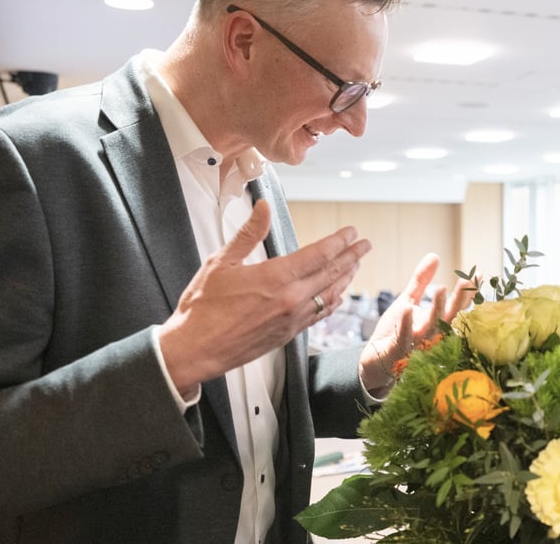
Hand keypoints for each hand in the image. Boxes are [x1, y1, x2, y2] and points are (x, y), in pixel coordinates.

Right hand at [158, 201, 370, 396]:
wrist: (194, 350)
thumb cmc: (202, 309)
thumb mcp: (221, 262)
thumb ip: (248, 233)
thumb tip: (263, 208)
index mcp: (276, 278)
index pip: (319, 255)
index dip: (339, 241)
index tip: (351, 232)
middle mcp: (291, 300)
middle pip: (332, 274)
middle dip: (351, 257)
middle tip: (365, 245)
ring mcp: (292, 320)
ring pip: (330, 296)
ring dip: (346, 278)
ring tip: (355, 265)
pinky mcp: (288, 335)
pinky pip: (319, 315)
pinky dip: (332, 302)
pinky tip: (336, 296)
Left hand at [359, 253, 474, 393]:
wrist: (373, 362)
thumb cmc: (394, 332)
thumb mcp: (408, 301)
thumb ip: (421, 281)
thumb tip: (435, 255)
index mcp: (437, 324)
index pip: (457, 308)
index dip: (468, 292)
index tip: (478, 274)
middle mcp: (431, 336)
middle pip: (450, 317)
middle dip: (459, 300)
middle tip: (466, 280)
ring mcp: (416, 346)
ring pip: (430, 328)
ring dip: (436, 309)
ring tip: (440, 288)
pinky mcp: (397, 353)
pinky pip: (403, 339)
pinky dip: (406, 324)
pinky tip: (408, 308)